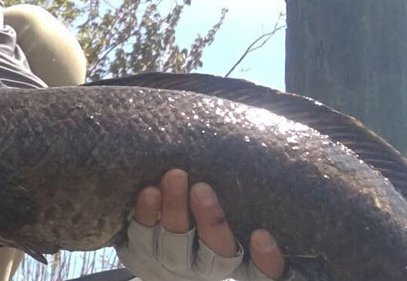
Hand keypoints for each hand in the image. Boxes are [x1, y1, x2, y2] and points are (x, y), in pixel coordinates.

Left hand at [116, 169, 287, 280]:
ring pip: (175, 244)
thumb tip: (260, 138)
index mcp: (239, 258)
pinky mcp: (141, 254)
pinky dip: (145, 216)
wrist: (154, 233)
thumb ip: (238, 183)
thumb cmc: (204, 204)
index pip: (261, 272)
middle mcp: (209, 265)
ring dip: (173, 210)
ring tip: (173, 176)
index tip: (261, 235)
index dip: (265, 261)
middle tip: (202, 189)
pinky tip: (148, 193)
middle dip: (210, 222)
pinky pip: (140, 239)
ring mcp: (174, 263)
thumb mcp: (229, 198)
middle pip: (216, 253)